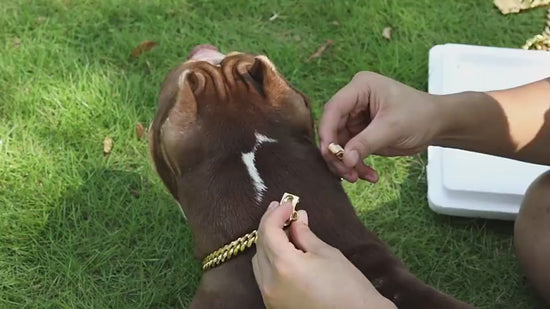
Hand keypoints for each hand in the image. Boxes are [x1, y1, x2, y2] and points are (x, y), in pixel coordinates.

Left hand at [252, 201, 395, 308]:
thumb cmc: (349, 288)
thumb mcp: (327, 254)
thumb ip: (305, 234)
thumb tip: (296, 218)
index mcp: (284, 266)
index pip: (268, 231)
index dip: (275, 214)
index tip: (288, 203)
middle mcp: (270, 283)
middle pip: (260, 245)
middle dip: (270, 225)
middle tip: (284, 211)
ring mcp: (270, 297)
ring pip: (259, 261)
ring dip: (269, 243)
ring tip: (285, 230)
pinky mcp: (274, 306)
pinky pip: (265, 277)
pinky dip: (271, 261)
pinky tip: (285, 251)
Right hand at [319, 72, 441, 182]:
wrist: (437, 124)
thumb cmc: (419, 115)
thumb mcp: (392, 128)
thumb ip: (366, 143)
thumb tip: (345, 160)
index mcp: (360, 88)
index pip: (333, 109)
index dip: (327, 131)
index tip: (329, 153)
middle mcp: (353, 102)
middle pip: (332, 129)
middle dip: (337, 153)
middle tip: (346, 172)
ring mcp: (355, 118)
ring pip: (338, 144)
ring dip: (346, 164)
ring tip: (357, 177)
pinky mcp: (359, 134)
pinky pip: (349, 152)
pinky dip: (356, 166)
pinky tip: (369, 176)